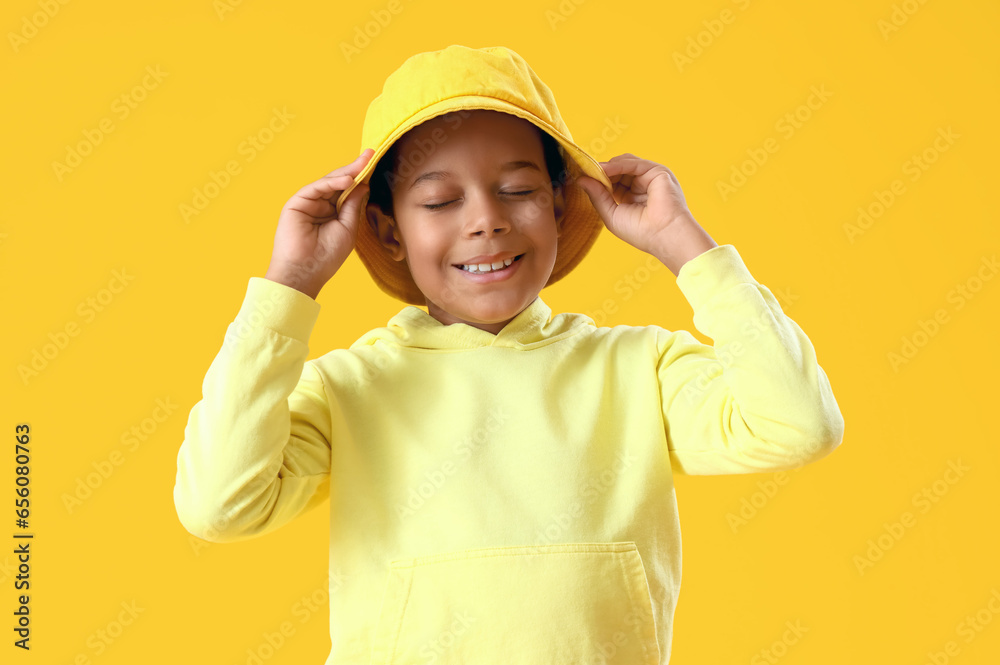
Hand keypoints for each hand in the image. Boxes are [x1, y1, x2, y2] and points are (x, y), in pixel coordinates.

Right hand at [264, 149, 373, 298]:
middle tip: (370, 154)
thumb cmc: (327, 256)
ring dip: (346, 172)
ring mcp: (307, 203)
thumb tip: (362, 184)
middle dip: (354, 168)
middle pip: (338, 182)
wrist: (305, 272)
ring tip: (362, 164)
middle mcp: (320, 205)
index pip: (347, 190)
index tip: (373, 162)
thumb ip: (353, 205)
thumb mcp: (348, 228)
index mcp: (332, 213)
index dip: (360, 177)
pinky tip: (346, 180)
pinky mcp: (296, 203)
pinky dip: (331, 183)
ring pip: (328, 182)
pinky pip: (315, 188)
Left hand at [575, 154, 716, 273]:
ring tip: (593, 172)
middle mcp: (641, 185)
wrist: (664, 235)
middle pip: (616, 170)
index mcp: (631, 197)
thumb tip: (581, 179)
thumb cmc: (640, 232)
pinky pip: (633, 163)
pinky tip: (604, 170)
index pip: (611, 182)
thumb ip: (597, 196)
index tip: (579, 177)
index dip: (597, 179)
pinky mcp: (657, 172)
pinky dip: (617, 165)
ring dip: (606, 167)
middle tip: (583, 171)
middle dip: (600, 171)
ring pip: (624, 163)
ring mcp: (649, 177)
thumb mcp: (611, 214)